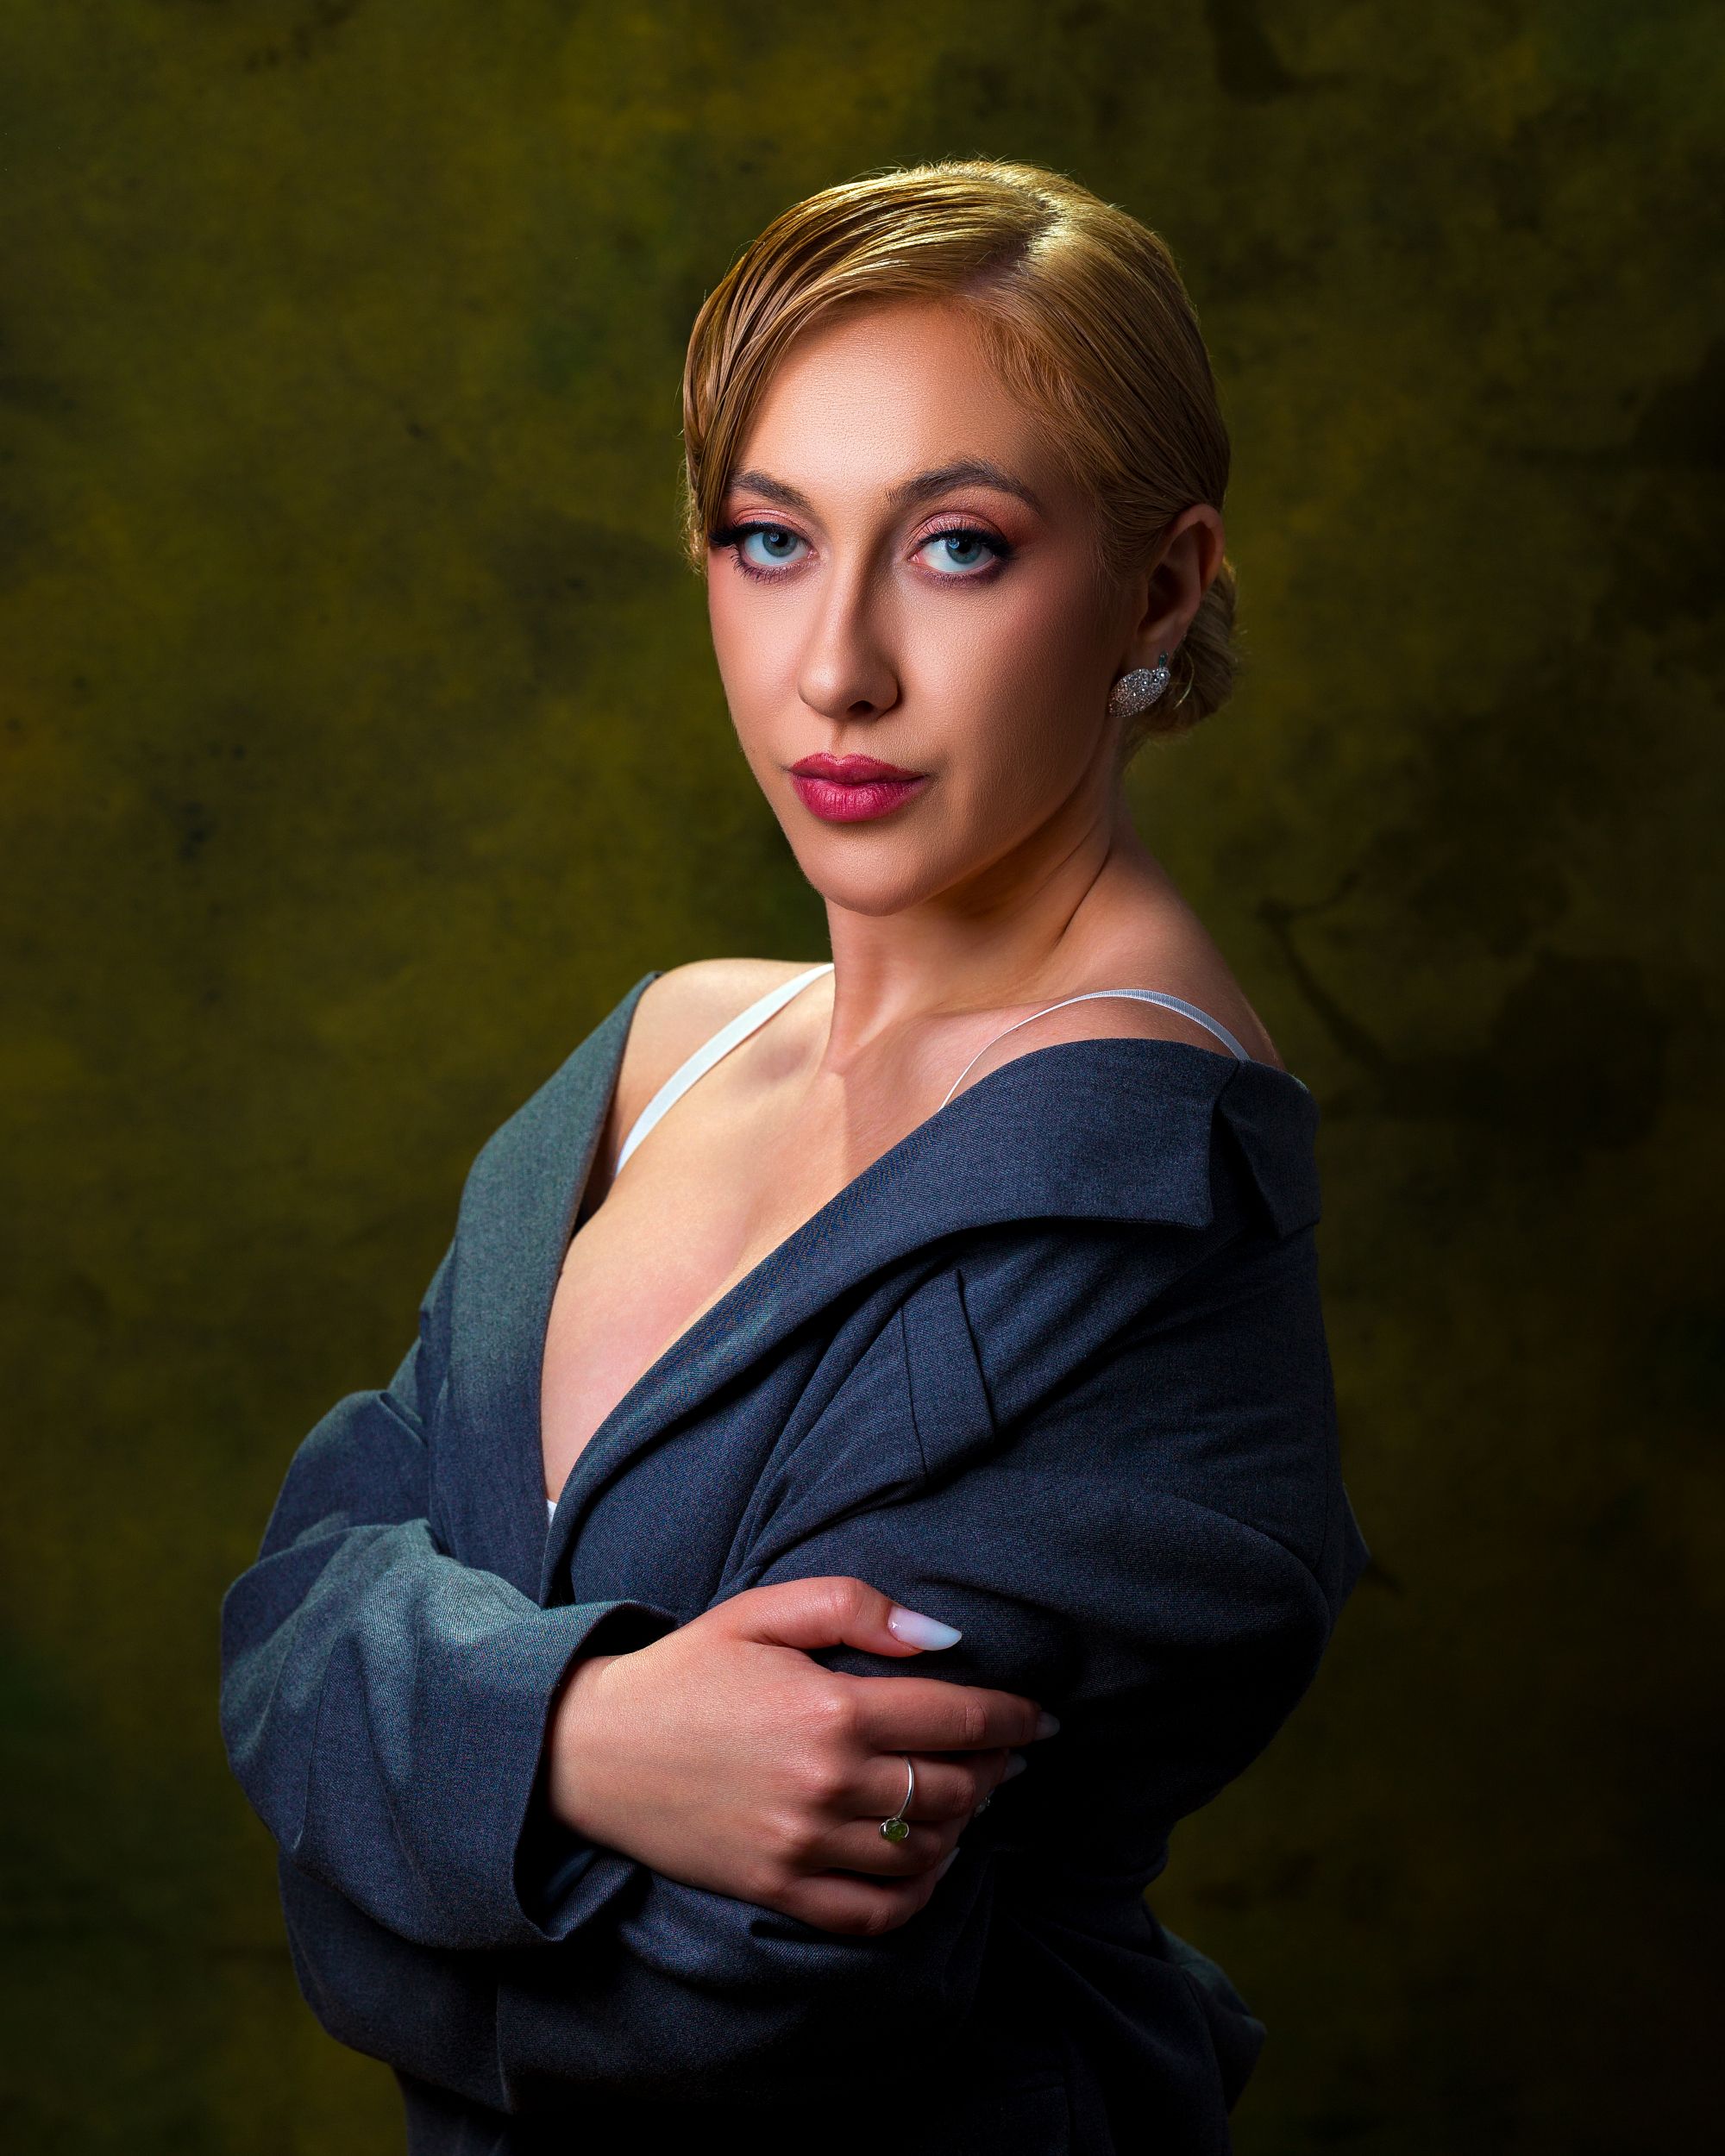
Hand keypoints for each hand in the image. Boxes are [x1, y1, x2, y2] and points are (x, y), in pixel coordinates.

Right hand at [545, 1575, 1054, 1934]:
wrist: (589, 1749)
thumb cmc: (685, 1670)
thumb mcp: (763, 1611)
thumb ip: (858, 1609)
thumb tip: (945, 1638)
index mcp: (831, 1707)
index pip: (959, 1719)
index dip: (1014, 1718)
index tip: (1043, 1718)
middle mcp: (827, 1784)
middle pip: (956, 1787)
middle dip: (998, 1768)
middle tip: (1011, 1753)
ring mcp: (803, 1847)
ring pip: (927, 1849)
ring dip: (967, 1824)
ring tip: (971, 1796)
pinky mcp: (779, 1890)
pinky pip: (878, 1911)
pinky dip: (921, 1892)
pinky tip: (932, 1860)